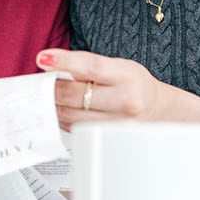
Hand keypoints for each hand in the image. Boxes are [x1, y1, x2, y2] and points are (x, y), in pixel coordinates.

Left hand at [38, 48, 171, 130]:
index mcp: (127, 76)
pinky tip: (64, 108)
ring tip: (51, 95)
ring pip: (70, 115)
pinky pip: (75, 128)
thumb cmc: (134, 84)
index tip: (43, 59)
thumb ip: (87, 65)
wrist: (157, 110)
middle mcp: (125, 101)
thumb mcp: (118, 66)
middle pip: (74, 94)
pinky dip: (63, 117)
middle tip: (43, 81)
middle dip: (52, 86)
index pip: (90, 67)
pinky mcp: (108, 140)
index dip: (63, 61)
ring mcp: (116, 124)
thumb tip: (51, 66)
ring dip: (54, 104)